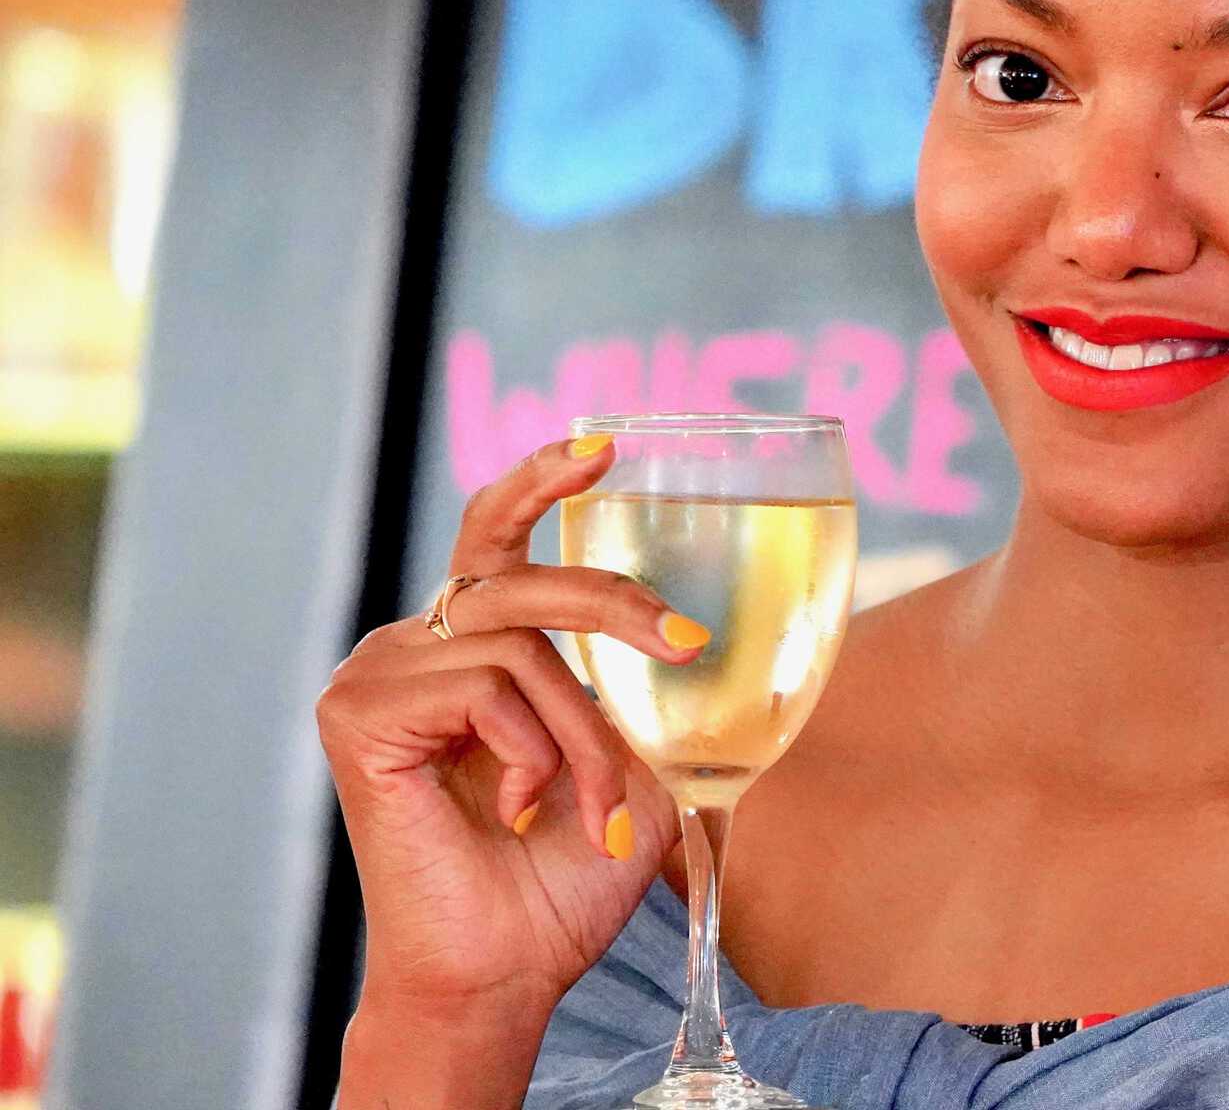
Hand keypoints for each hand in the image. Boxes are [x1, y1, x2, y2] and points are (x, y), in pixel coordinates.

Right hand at [316, 435, 708, 1030]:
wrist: (506, 971)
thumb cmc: (562, 872)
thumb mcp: (622, 756)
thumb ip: (625, 684)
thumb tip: (684, 622)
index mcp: (466, 647)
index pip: (493, 533)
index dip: (541, 479)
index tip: (601, 443)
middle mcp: (413, 645)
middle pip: (521, 571)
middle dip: (613, 601)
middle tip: (683, 639)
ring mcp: (377, 672)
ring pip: (520, 643)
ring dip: (581, 731)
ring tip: (584, 803)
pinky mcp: (359, 712)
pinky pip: (486, 686)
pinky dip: (530, 751)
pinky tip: (512, 811)